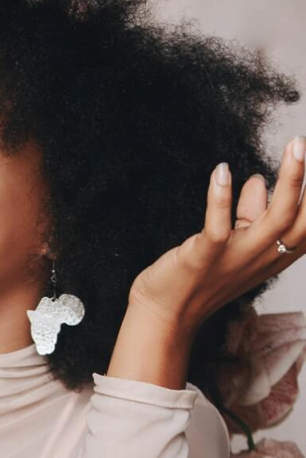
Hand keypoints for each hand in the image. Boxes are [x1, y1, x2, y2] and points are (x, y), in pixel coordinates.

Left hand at [128, 135, 305, 336]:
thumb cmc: (199, 275)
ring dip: (290, 180)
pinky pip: (218, 227)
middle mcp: (262, 257)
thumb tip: (259, 180)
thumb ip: (250, 215)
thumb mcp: (234, 243)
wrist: (165, 312)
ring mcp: (235, 258)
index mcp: (274, 253)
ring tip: (296, 144)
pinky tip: (222, 171)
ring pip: (275, 219)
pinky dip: (220, 199)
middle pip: (304, 220)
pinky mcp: (203, 257)